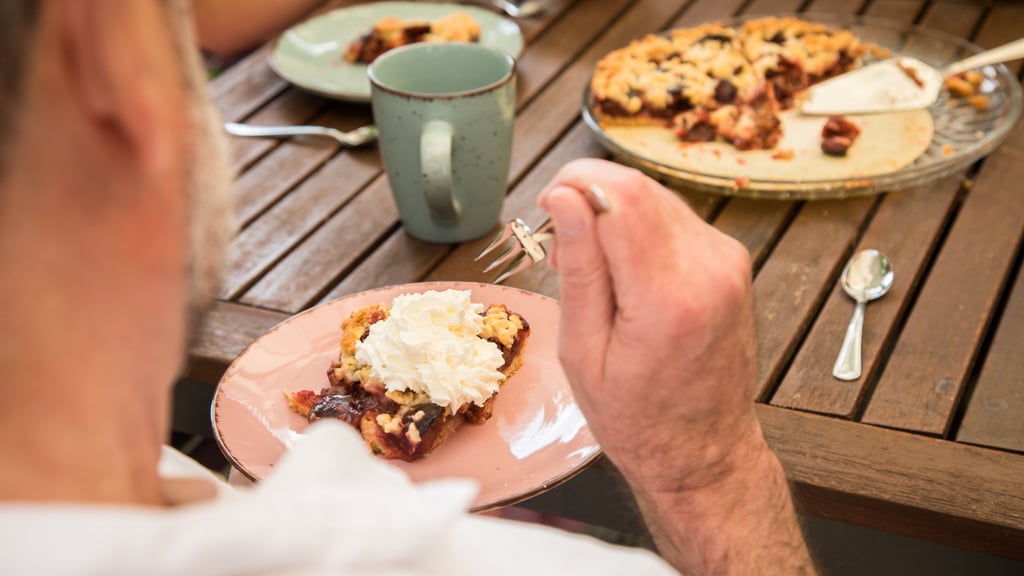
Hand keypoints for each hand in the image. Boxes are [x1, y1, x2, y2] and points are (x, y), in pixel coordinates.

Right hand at [538, 158, 762, 492]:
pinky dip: (639, 230)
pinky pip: (674, 219)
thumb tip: (564, 199)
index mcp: (668, 298)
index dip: (575, 184)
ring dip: (613, 213)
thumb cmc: (638, 417)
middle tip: (561, 246)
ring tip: (591, 268)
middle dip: (589, 197)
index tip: (547, 208)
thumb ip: (579, 268)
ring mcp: (729, 262)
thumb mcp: (583, 351)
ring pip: (656, 196)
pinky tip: (623, 272)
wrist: (703, 450)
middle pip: (640, 186)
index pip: (622, 195)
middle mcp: (709, 270)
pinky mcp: (732, 260)